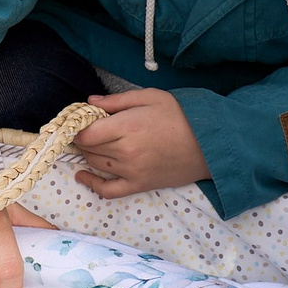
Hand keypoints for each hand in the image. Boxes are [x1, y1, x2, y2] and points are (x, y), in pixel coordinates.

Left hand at [72, 90, 208, 196]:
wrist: (208, 144)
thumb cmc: (181, 116)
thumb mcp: (150, 97)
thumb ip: (117, 100)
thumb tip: (90, 101)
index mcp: (126, 127)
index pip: (86, 133)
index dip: (78, 126)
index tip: (81, 120)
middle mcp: (125, 152)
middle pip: (88, 148)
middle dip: (83, 138)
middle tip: (86, 129)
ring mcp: (131, 172)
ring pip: (95, 165)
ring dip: (88, 154)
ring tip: (91, 144)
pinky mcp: (139, 185)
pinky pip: (108, 190)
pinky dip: (92, 184)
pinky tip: (82, 175)